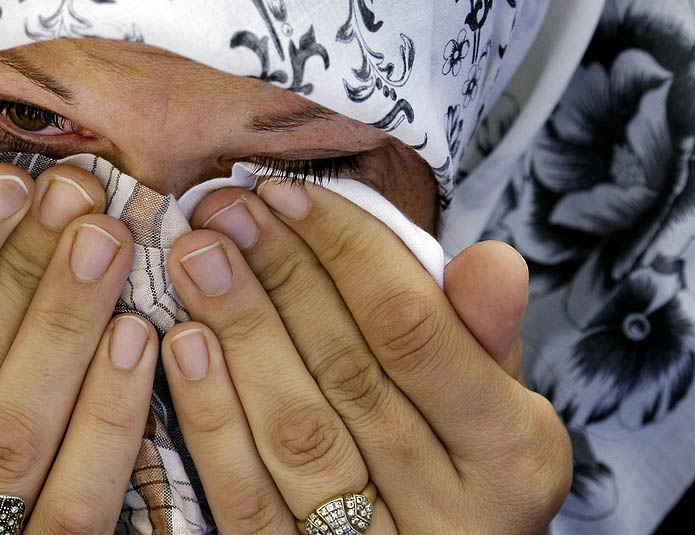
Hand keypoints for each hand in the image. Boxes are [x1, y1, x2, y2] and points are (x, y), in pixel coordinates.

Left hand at [161, 180, 572, 533]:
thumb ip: (482, 337)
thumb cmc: (461, 465)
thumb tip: (491, 258)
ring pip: (297, 433)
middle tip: (225, 207)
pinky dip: (212, 417)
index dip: (347, 254)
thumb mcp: (494, 405)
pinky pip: (246, 498)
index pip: (417, 330)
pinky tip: (184, 345)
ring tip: (196, 255)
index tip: (286, 192)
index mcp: (511, 454)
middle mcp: (452, 514)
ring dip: (240, 332)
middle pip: (350, 373)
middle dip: (281, 277)